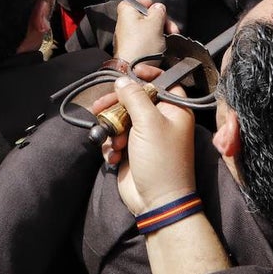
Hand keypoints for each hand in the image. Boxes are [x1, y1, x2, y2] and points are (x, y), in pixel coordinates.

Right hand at [112, 77, 196, 214]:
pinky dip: (112, 146)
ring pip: (120, 119)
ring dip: (113, 130)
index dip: (148, 74)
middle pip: (134, 100)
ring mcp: (145, 137)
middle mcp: (160, 121)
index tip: (131, 72)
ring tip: (115, 143)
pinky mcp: (131, 151)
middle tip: (99, 107)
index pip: (164, 82)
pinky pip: (115, 139)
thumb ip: (134, 97)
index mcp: (174, 110)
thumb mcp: (148, 122)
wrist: (156, 201)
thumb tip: (123, 81)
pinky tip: (114, 156)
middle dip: (115, 105)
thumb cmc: (161, 159)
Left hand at [113, 0, 174, 65]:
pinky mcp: (132, 47)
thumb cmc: (142, 45)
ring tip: (169, 39)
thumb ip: (159, 11)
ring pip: (148, 28)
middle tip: (170, 29)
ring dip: (161, 32)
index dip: (153, 7)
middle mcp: (124, 21)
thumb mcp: (156, 23)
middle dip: (162, 22)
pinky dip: (155, 42)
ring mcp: (128, 35)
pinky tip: (162, 47)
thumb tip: (159, 7)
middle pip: (147, 16)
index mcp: (127, 11)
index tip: (160, 14)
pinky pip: (146, 40)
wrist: (133, 70)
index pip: (141, 1)